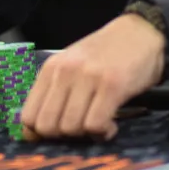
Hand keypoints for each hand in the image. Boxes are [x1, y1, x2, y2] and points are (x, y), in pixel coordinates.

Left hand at [19, 13, 164, 141]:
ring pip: (70, 128)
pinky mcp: (112, 86)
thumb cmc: (105, 54)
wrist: (140, 32)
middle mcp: (64, 72)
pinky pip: (95, 125)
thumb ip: (55, 92)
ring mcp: (87, 78)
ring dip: (86, 135)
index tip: (58, 135)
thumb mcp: (72, 66)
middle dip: (63, 137)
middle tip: (81, 129)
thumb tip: (35, 133)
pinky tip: (111, 124)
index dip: (40, 134)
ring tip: (99, 124)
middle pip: (47, 126)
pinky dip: (103, 132)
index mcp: (50, 69)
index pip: (28, 116)